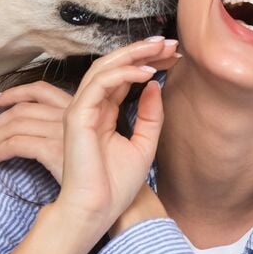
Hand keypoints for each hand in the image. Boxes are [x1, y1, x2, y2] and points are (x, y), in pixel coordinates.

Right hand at [50, 37, 179, 235]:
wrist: (98, 210)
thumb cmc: (116, 186)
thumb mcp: (144, 145)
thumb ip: (150, 115)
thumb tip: (154, 85)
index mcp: (104, 113)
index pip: (124, 77)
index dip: (148, 62)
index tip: (174, 55)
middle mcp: (91, 107)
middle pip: (114, 66)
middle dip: (142, 51)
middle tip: (169, 43)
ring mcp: (82, 110)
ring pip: (104, 68)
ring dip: (134, 54)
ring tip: (160, 49)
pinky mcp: (78, 116)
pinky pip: (100, 84)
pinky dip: (123, 73)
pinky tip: (146, 72)